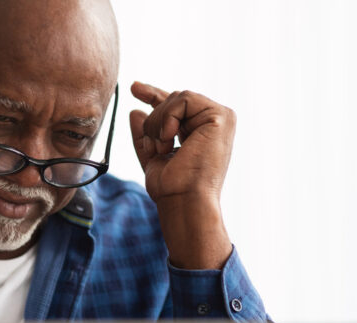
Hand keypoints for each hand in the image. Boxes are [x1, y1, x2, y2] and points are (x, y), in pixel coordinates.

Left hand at [129, 82, 234, 268]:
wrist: (184, 200)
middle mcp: (214, 123)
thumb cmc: (171, 187)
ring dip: (158, 123)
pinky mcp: (222, 116)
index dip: (154, 94)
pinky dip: (168, 118)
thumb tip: (135, 111)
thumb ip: (145, 135)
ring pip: (176, 98)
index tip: (134, 88)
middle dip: (153, 121)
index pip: (176, 107)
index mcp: (200, 132)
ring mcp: (220, 118)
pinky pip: (184, 99)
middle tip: (154, 148)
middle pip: (172, 99)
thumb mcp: (152, 156)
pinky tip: (170, 139)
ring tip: (162, 148)